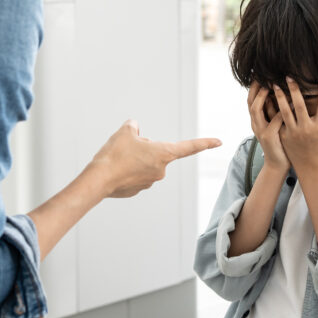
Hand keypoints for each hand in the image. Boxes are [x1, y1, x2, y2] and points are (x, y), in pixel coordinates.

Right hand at [86, 120, 221, 197]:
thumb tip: (135, 129)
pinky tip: (116, 170)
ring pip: (144, 163)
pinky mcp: (137, 190)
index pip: (188, 147)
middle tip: (126, 149)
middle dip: (143, 149)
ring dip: (134, 159)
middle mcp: (160, 170)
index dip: (204, 143)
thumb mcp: (124, 132)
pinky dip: (127, 170)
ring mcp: (149, 182)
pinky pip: (135, 175)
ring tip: (118, 160)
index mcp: (163, 154)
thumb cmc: (114, 155)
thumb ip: (133, 127)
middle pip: (155, 153)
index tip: (218, 142)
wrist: (98, 180)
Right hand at [247, 82, 288, 172]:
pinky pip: (274, 121)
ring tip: (271, 85)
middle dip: (256, 88)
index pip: (251, 100)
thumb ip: (274, 112)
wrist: (277, 165)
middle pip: (250, 102)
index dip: (254, 87)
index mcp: (256, 120)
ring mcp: (260, 130)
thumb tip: (281, 94)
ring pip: (256, 109)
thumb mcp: (274, 126)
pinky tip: (290, 102)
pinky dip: (281, 111)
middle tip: (264, 75)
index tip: (260, 74)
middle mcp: (255, 124)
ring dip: (263, 96)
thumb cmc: (280, 143)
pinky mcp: (269, 137)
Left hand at [273, 78, 317, 173]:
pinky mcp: (284, 136)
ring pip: (285, 112)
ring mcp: (293, 133)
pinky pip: (277, 120)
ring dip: (280, 97)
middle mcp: (306, 129)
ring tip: (275, 85)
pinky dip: (273, 109)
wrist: (309, 165)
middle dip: (294, 90)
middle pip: (299, 106)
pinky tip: (268, 98)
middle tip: (289, 77)